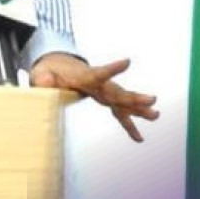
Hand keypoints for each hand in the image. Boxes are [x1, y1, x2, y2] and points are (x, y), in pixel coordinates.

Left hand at [30, 53, 158, 141]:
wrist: (59, 66)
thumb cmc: (50, 71)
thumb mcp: (42, 74)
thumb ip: (43, 79)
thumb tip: (44, 82)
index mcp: (85, 77)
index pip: (99, 73)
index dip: (112, 69)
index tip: (128, 61)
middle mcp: (99, 85)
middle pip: (118, 92)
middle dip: (134, 97)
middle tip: (153, 99)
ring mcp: (105, 92)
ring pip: (124, 101)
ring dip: (140, 109)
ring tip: (157, 115)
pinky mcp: (106, 99)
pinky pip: (119, 113)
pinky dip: (129, 125)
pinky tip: (139, 138)